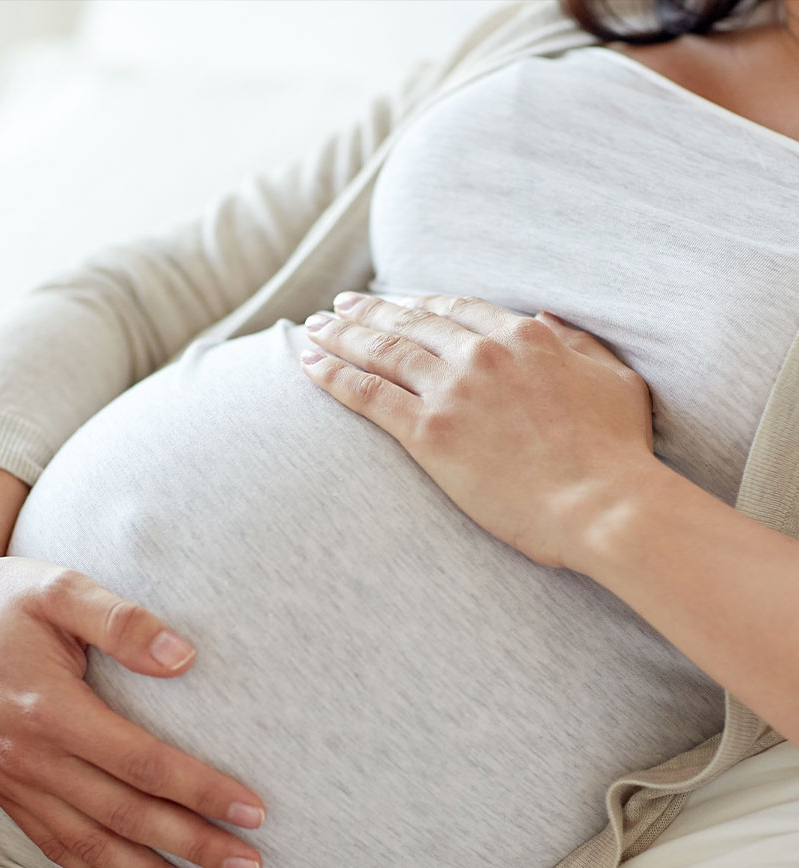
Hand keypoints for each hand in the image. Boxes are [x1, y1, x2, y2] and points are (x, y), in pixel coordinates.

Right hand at [0, 540, 266, 867]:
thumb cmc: (6, 600)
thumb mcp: (62, 589)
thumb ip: (122, 621)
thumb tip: (184, 657)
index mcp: (51, 709)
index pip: (143, 762)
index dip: (201, 791)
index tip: (251, 810)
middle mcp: (31, 757)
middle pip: (126, 816)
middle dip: (193, 846)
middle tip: (249, 866)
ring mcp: (14, 780)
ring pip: (92, 845)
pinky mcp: (5, 789)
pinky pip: (55, 845)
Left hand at [299, 292, 656, 569]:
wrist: (603, 504)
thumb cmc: (617, 451)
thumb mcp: (614, 379)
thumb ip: (578, 343)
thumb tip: (547, 319)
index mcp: (523, 337)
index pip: (454, 309)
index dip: (417, 304)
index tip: (394, 303)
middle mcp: (480, 355)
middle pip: (408, 324)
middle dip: (368, 312)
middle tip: (338, 307)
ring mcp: (451, 392)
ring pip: (381, 352)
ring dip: (340, 336)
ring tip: (313, 329)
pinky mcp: (429, 434)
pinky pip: (368, 395)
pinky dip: (334, 376)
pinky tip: (310, 365)